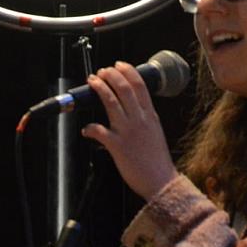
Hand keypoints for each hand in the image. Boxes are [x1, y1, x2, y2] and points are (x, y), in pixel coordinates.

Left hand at [80, 61, 179, 199]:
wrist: (161, 181)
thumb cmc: (157, 160)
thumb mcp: (155, 132)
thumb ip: (145, 118)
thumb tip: (135, 110)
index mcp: (150, 115)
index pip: (140, 85)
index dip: (128, 71)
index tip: (119, 64)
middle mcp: (139, 119)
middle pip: (124, 88)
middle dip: (111, 75)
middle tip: (102, 71)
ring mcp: (128, 131)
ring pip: (111, 102)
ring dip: (100, 88)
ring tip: (93, 81)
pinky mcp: (117, 146)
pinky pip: (99, 131)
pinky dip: (90, 127)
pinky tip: (86, 128)